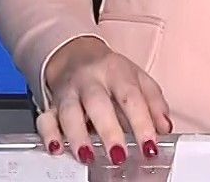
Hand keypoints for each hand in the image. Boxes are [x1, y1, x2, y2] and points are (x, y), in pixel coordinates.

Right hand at [36, 35, 172, 166]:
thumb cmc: (110, 72)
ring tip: (87, 156)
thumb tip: (164, 128)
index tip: (150, 147)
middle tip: (119, 155)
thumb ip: (153, 103)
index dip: (142, 123)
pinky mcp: (52, 103)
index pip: (131, 97)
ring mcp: (69, 91)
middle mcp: (91, 80)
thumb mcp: (137, 79)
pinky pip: (45, 117)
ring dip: (77, 135)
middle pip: (98, 103)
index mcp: (116, 72)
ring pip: (69, 111)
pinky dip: (49, 134)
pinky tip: (56, 148)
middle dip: (108, 130)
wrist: (74, 53)